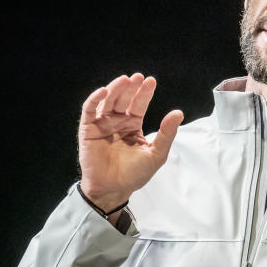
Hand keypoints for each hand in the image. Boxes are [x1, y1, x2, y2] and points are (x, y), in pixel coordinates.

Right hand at [78, 73, 183, 211]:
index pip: (138, 104)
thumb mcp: (156, 153)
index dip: (144, 93)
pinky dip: (95, 99)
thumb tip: (178, 113)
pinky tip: (104, 91)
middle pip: (123, 99)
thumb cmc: (135, 174)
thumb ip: (166, 133)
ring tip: (125, 80)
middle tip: (138, 77)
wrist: (114, 189)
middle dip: (131, 87)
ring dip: (115, 89)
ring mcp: (102, 125)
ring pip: (107, 101)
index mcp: (132, 126)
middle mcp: (117, 122)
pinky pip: (89, 111)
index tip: (151, 81)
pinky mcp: (88, 130)